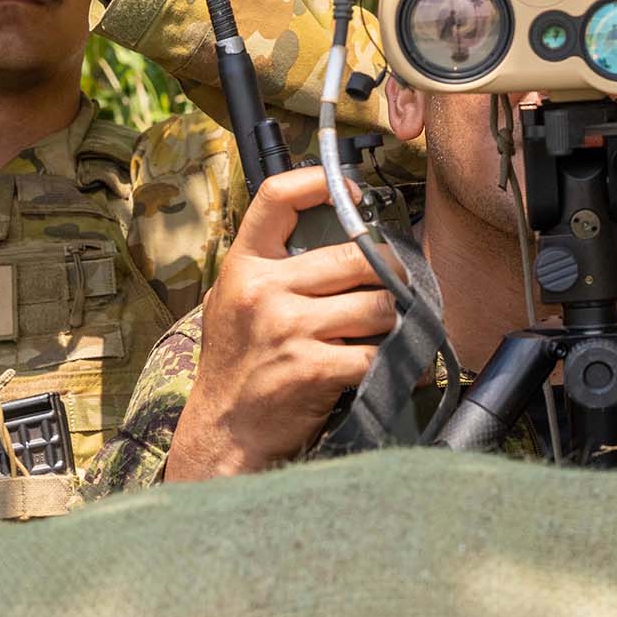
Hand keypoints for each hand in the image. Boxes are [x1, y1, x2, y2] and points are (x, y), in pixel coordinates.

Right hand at [166, 167, 395, 480]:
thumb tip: (333, 227)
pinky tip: (388, 367)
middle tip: (393, 283)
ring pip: (378, 303)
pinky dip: (393, 362)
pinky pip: (377, 352)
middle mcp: (264, 291)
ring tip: (381, 330)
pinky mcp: (314, 368)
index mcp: (244, 266)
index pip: (278, 198)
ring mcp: (289, 329)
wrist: (224, 432)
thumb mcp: (233, 301)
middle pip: (356, 255)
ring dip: (392, 319)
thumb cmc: (236, 364)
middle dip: (386, 271)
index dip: (322, 183)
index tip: (354, 193)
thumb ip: (271, 266)